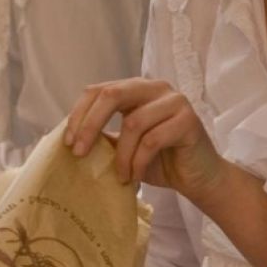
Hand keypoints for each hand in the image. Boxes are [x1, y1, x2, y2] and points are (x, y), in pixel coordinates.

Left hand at [64, 77, 230, 202]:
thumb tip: (69, 139)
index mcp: (136, 89)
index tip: (67, 142)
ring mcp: (174, 101)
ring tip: (120, 176)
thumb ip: (104, 136)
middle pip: (112, 95)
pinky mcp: (188, 120)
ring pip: (133, 122)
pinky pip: (153, 140)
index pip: (98, 90)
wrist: (199, 179)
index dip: (79, 114)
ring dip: (121, 155)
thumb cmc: (160, 161)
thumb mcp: (125, 146)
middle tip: (78, 153)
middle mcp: (155, 87)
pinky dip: (139, 162)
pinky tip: (135, 177)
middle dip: (90, 125)